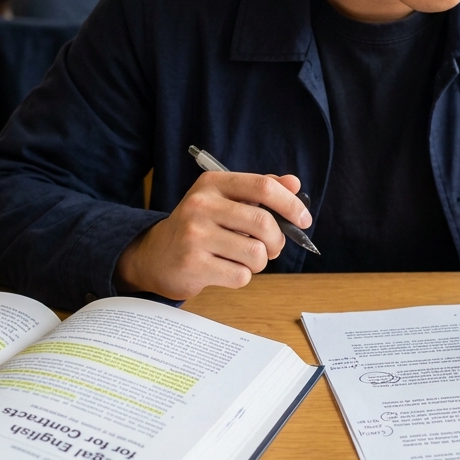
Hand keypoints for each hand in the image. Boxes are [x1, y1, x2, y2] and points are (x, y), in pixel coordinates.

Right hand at [114, 172, 311, 299]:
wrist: (155, 256)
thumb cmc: (198, 227)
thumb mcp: (223, 200)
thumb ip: (259, 191)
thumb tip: (294, 183)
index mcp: (212, 184)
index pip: (263, 187)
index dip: (290, 204)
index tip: (303, 219)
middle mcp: (201, 205)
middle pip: (264, 223)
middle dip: (278, 240)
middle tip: (273, 247)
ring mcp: (195, 236)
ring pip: (256, 253)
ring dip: (259, 262)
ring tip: (244, 259)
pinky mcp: (193, 265)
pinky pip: (241, 276)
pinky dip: (242, 276)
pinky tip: (225, 270)